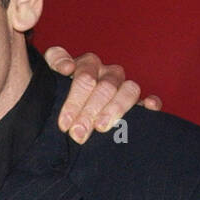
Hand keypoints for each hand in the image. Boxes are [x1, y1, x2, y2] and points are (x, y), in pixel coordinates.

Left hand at [45, 47, 162, 142]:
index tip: (64, 123)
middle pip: (104, 86)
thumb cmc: (57, 98)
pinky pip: (149, 99)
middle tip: (77, 134)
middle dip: (89, 111)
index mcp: (86, 65)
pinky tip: (148, 108)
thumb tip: (67, 67)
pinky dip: (150, 103)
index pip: (84, 74)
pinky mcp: (138, 102)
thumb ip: (54, 64)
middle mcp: (106, 73)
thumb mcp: (49, 82)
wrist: (68, 117)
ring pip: (129, 89)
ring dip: (115, 109)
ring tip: (101, 128)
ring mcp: (123, 86)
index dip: (74, 98)